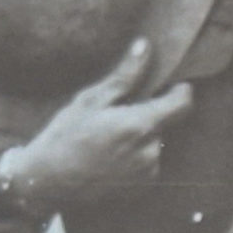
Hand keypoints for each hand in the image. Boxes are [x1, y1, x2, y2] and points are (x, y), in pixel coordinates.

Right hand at [0, 38, 192, 213]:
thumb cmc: (65, 136)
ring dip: (141, 136)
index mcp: (140, 126)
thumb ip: (125, 75)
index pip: (183, 103)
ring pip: (155, 142)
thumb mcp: (91, 100)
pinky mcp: (142, 186)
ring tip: (108, 138)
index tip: (173, 84)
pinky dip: (135, 155)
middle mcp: (151, 151)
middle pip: (165, 122)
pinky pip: (148, 162)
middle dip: (149, 114)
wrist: (48, 182)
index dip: (181, 91)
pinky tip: (109, 156)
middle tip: (118, 115)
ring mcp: (148, 171)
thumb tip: (145, 46)